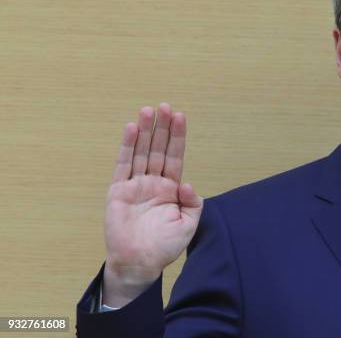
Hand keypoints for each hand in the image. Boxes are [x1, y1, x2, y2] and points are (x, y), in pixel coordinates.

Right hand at [102, 103, 202, 306]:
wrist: (140, 263)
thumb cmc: (164, 246)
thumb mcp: (188, 225)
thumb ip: (193, 203)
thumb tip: (187, 183)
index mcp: (170, 188)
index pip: (175, 156)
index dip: (178, 136)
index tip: (180, 116)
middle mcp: (153, 182)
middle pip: (159, 149)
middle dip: (162, 128)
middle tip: (165, 106)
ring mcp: (135, 185)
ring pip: (141, 152)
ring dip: (145, 131)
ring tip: (148, 110)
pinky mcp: (118, 191)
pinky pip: (123, 165)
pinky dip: (127, 147)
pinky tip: (131, 129)